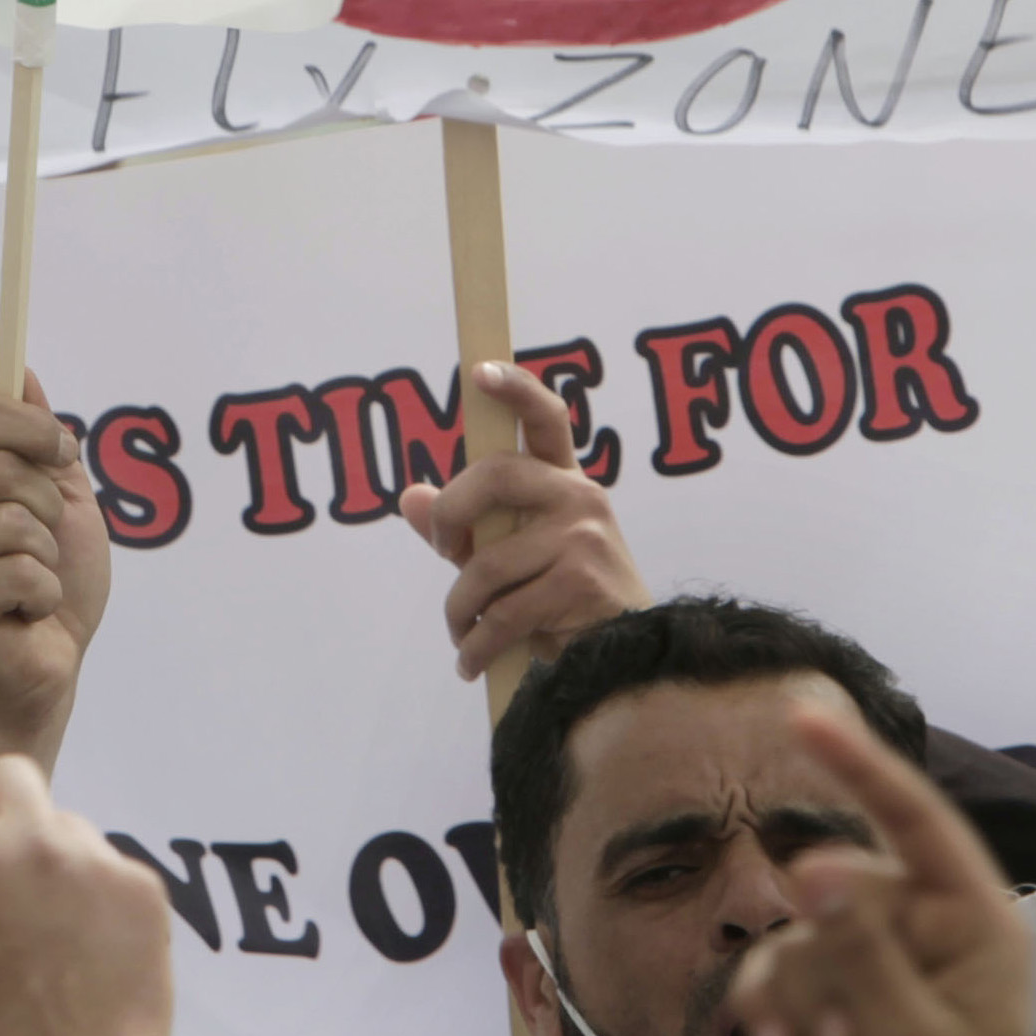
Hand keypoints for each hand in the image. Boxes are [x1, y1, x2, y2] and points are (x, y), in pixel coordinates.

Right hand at [0, 385, 108, 775]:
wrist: (50, 665)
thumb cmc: (51, 587)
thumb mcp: (61, 498)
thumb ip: (39, 440)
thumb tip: (22, 372)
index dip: (32, 427)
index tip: (62, 453)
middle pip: (0, 465)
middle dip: (48, 508)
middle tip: (42, 547)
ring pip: (13, 519)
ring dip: (47, 557)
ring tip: (30, 586)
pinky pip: (19, 569)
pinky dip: (43, 594)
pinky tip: (23, 615)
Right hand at [0, 627, 191, 1035]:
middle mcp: (36, 844)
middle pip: (13, 779)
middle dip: (3, 808)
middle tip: (5, 878)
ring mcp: (96, 861)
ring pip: (64, 831)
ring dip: (55, 865)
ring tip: (58, 944)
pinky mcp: (143, 885)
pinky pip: (107, 869)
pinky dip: (97, 899)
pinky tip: (94, 955)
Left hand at [399, 363, 642, 680]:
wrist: (625, 662)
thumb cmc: (565, 603)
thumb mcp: (513, 556)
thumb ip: (465, 527)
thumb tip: (410, 498)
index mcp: (564, 483)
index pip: (546, 419)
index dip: (514, 389)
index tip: (480, 372)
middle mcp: (579, 497)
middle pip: (495, 473)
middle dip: (451, 515)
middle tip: (442, 549)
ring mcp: (583, 537)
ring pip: (485, 564)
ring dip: (459, 611)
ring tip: (462, 635)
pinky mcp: (579, 582)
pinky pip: (500, 613)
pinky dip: (475, 646)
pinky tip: (472, 662)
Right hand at [724, 708, 1035, 1035]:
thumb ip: (858, 951)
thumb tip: (813, 865)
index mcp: (974, 924)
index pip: (914, 822)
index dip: (859, 766)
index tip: (802, 718)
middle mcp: (934, 933)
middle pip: (839, 892)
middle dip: (814, 956)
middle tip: (826, 1032)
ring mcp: (893, 970)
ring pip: (805, 937)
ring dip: (793, 995)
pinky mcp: (857, 1007)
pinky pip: (795, 976)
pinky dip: (783, 1013)